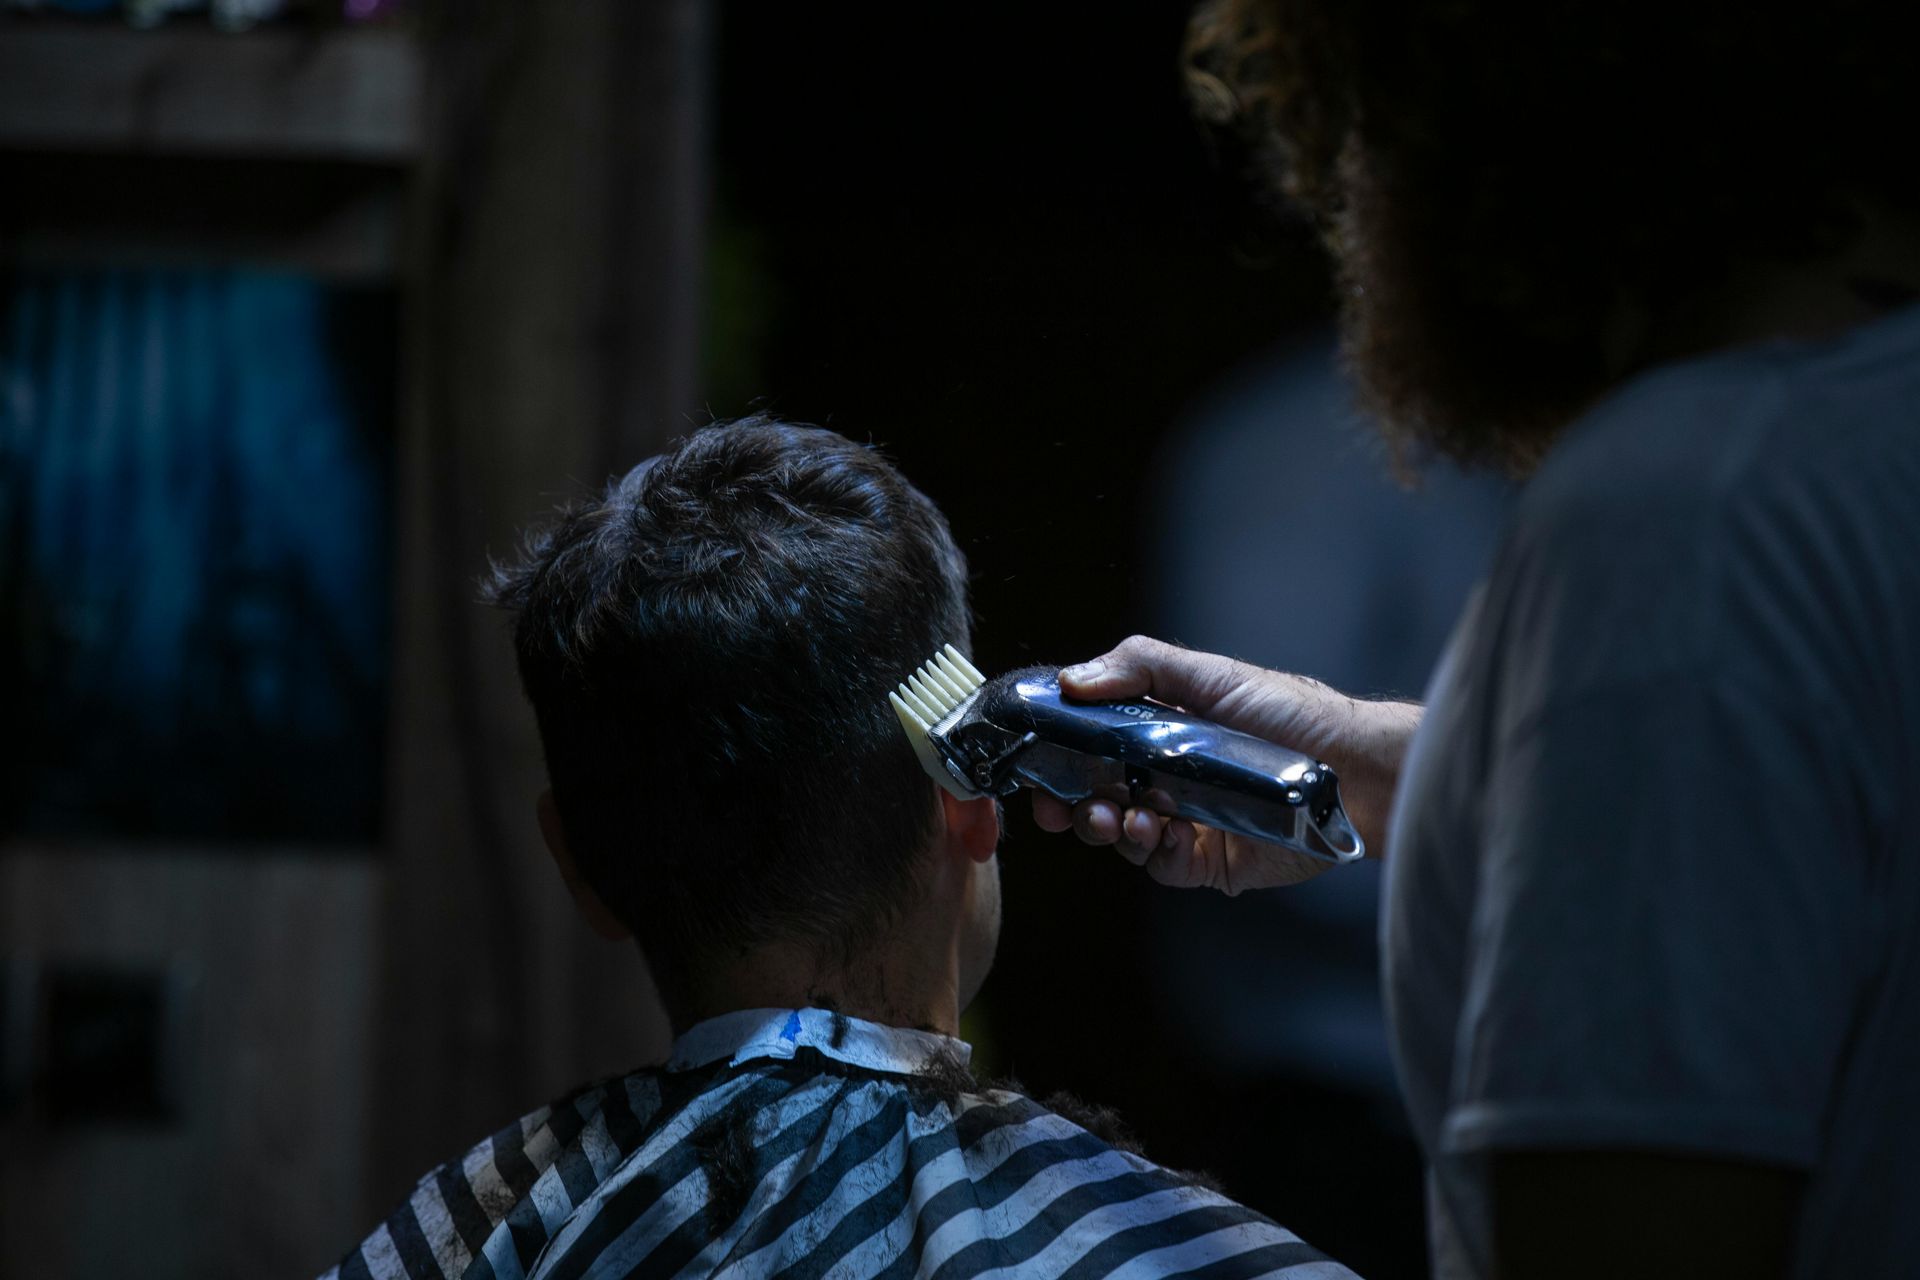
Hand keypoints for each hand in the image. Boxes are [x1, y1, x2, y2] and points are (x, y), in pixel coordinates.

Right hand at [1029, 635, 1419, 892]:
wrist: (1357, 771)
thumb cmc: (1292, 715)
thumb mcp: (1211, 674)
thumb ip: (1139, 667)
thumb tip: (1071, 682)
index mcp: (1158, 731)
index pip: (1086, 745)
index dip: (1054, 756)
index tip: (1033, 764)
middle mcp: (1164, 777)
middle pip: (1090, 794)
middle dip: (1066, 801)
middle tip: (1059, 806)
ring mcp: (1183, 821)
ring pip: (1117, 833)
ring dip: (1102, 826)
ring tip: (1113, 816)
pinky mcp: (1208, 861)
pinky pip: (1159, 865)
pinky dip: (1146, 851)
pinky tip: (1154, 832)